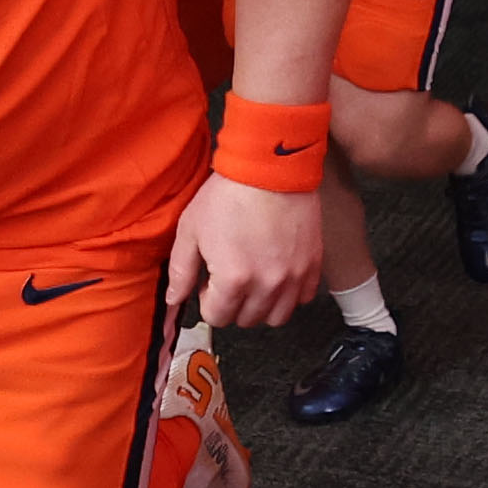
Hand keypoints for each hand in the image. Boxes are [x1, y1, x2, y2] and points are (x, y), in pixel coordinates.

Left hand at [169, 173, 323, 326]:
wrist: (270, 168)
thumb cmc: (228, 194)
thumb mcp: (190, 230)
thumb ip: (180, 272)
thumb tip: (174, 300)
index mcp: (233, 280)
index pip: (217, 317)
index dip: (207, 300)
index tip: (208, 281)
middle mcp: (267, 285)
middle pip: (247, 319)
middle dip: (232, 304)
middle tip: (229, 277)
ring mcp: (294, 276)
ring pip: (277, 316)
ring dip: (262, 305)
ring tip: (254, 281)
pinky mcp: (313, 264)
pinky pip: (303, 298)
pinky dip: (289, 294)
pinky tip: (277, 274)